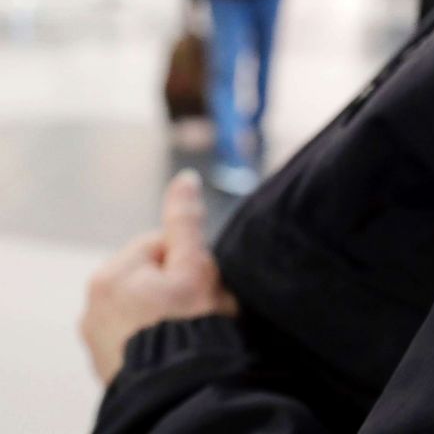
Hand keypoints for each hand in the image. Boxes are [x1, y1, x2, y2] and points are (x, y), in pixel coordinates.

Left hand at [80, 170, 237, 384]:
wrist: (178, 390)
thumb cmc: (190, 327)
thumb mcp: (196, 267)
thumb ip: (186, 222)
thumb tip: (185, 179)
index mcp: (113, 271)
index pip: (162, 244)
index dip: (190, 261)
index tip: (202, 284)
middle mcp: (94, 300)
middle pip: (151, 275)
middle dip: (174, 286)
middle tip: (198, 309)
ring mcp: (96, 333)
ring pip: (143, 304)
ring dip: (163, 311)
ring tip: (187, 331)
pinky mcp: (104, 360)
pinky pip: (134, 334)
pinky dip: (152, 336)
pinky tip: (173, 347)